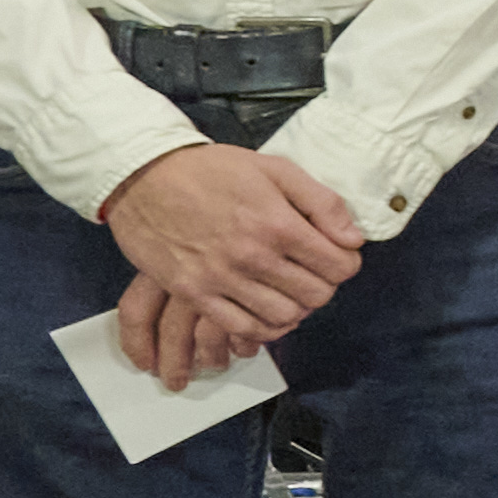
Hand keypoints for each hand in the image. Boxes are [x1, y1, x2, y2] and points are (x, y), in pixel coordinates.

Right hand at [95, 139, 365, 385]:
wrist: (143, 175)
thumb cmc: (212, 169)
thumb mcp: (275, 169)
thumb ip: (321, 202)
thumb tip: (353, 239)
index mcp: (279, 223)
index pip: (339, 267)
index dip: (345, 263)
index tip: (335, 256)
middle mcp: (253, 256)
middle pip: (316, 296)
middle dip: (322, 286)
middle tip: (311, 273)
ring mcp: (221, 278)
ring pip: (283, 317)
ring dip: (294, 308)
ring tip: (287, 290)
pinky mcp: (193, 292)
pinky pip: (241, 328)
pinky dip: (261, 327)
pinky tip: (263, 311)